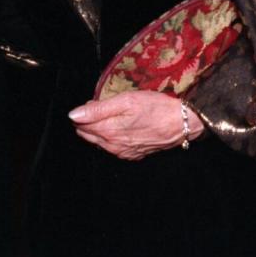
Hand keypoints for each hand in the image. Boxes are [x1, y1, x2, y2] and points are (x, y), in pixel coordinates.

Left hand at [68, 91, 204, 160]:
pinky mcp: (133, 155)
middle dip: (87, 122)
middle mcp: (113, 145)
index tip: (91, 103)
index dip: (83, 112)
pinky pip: (114, 148)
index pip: (82, 124)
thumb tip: (74, 115)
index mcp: (108, 131)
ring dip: (99, 130)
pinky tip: (120, 128)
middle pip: (88, 135)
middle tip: (98, 107)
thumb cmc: (155, 107)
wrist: (181, 123)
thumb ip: (98, 109)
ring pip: (100, 142)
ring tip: (109, 116)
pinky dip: (112, 138)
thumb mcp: (125, 100)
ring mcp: (123, 152)